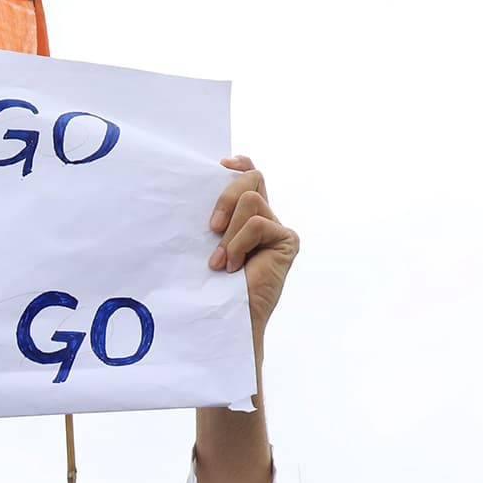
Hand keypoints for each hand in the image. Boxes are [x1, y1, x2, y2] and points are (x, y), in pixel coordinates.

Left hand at [208, 157, 297, 337]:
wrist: (226, 318)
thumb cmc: (209, 286)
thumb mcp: (203, 244)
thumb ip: (212, 219)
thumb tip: (195, 191)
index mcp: (242, 216)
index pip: (248, 176)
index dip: (239, 165)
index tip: (221, 164)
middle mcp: (263, 218)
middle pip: (251, 178)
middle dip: (225, 196)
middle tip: (210, 228)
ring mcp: (276, 229)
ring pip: (251, 200)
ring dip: (229, 232)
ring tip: (221, 261)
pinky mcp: (287, 241)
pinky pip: (258, 223)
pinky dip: (239, 243)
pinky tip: (234, 267)